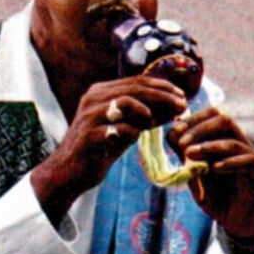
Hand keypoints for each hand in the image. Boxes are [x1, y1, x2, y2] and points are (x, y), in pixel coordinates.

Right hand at [31, 74, 188, 224]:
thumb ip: (148, 117)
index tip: (183, 96)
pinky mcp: (89, 135)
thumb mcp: (128, 130)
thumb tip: (177, 108)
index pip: (138, 81)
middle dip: (164, 96)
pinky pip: (119, 128)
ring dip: (148, 112)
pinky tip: (137, 137)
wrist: (70, 172)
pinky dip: (133, 131)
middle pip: (135, 88)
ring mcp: (90, 115)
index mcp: (101, 92)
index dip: (163, 87)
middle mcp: (93, 98)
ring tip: (155, 124)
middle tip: (182, 106)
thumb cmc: (101, 149)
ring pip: (126, 102)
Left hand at [167, 107, 253, 239]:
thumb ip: (186, 160)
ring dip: (209, 146)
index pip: (212, 116)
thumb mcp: (196, 179)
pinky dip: (229, 163)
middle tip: (182, 142)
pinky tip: (214, 169)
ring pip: (233, 141)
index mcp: (225, 141)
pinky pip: (248, 161)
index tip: (175, 131)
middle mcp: (240, 145)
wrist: (239, 223)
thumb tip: (171, 138)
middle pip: (224, 120)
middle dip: (200, 128)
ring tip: (190, 154)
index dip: (193, 120)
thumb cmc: (218, 199)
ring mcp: (252, 158)